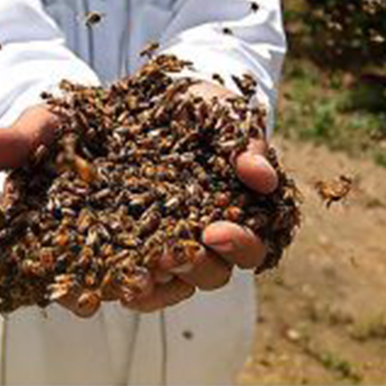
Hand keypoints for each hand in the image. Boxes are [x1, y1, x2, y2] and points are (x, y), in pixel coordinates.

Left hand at [122, 80, 277, 312]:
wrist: (148, 96)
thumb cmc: (197, 104)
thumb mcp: (222, 112)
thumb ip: (246, 143)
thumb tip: (263, 178)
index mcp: (239, 209)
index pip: (252, 243)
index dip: (239, 244)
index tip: (215, 231)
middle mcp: (208, 233)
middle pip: (215, 271)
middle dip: (198, 266)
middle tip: (175, 253)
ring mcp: (172, 240)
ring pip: (178, 282)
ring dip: (165, 282)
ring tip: (145, 272)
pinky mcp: (138, 242)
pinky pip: (142, 282)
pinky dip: (136, 289)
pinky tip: (122, 286)